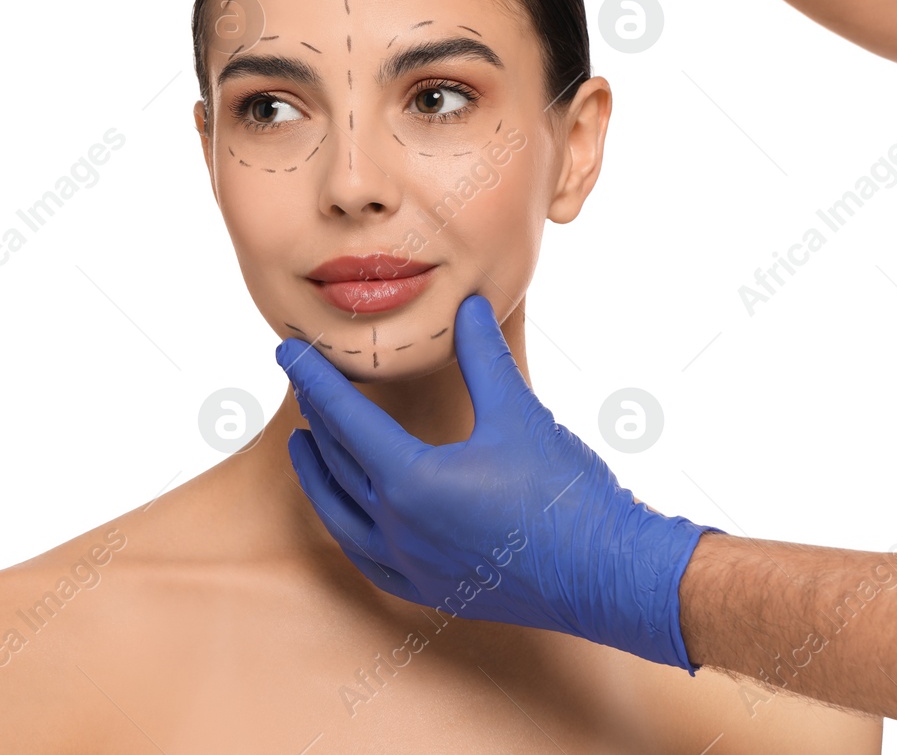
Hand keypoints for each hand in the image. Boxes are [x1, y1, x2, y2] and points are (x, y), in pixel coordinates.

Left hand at [274, 293, 723, 673]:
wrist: (610, 574)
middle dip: (316, 417)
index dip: (313, 377)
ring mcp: (412, 567)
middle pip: (337, 463)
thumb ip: (482, 356)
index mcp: (412, 481)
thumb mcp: (518, 412)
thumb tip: (468, 305)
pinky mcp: (433, 591)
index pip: (344, 417)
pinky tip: (351, 516)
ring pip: (341, 517)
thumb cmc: (566, 494)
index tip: (285, 349)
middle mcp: (399, 529)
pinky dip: (349, 529)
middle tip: (302, 382)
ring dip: (320, 476)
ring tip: (306, 445)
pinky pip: (369, 560)